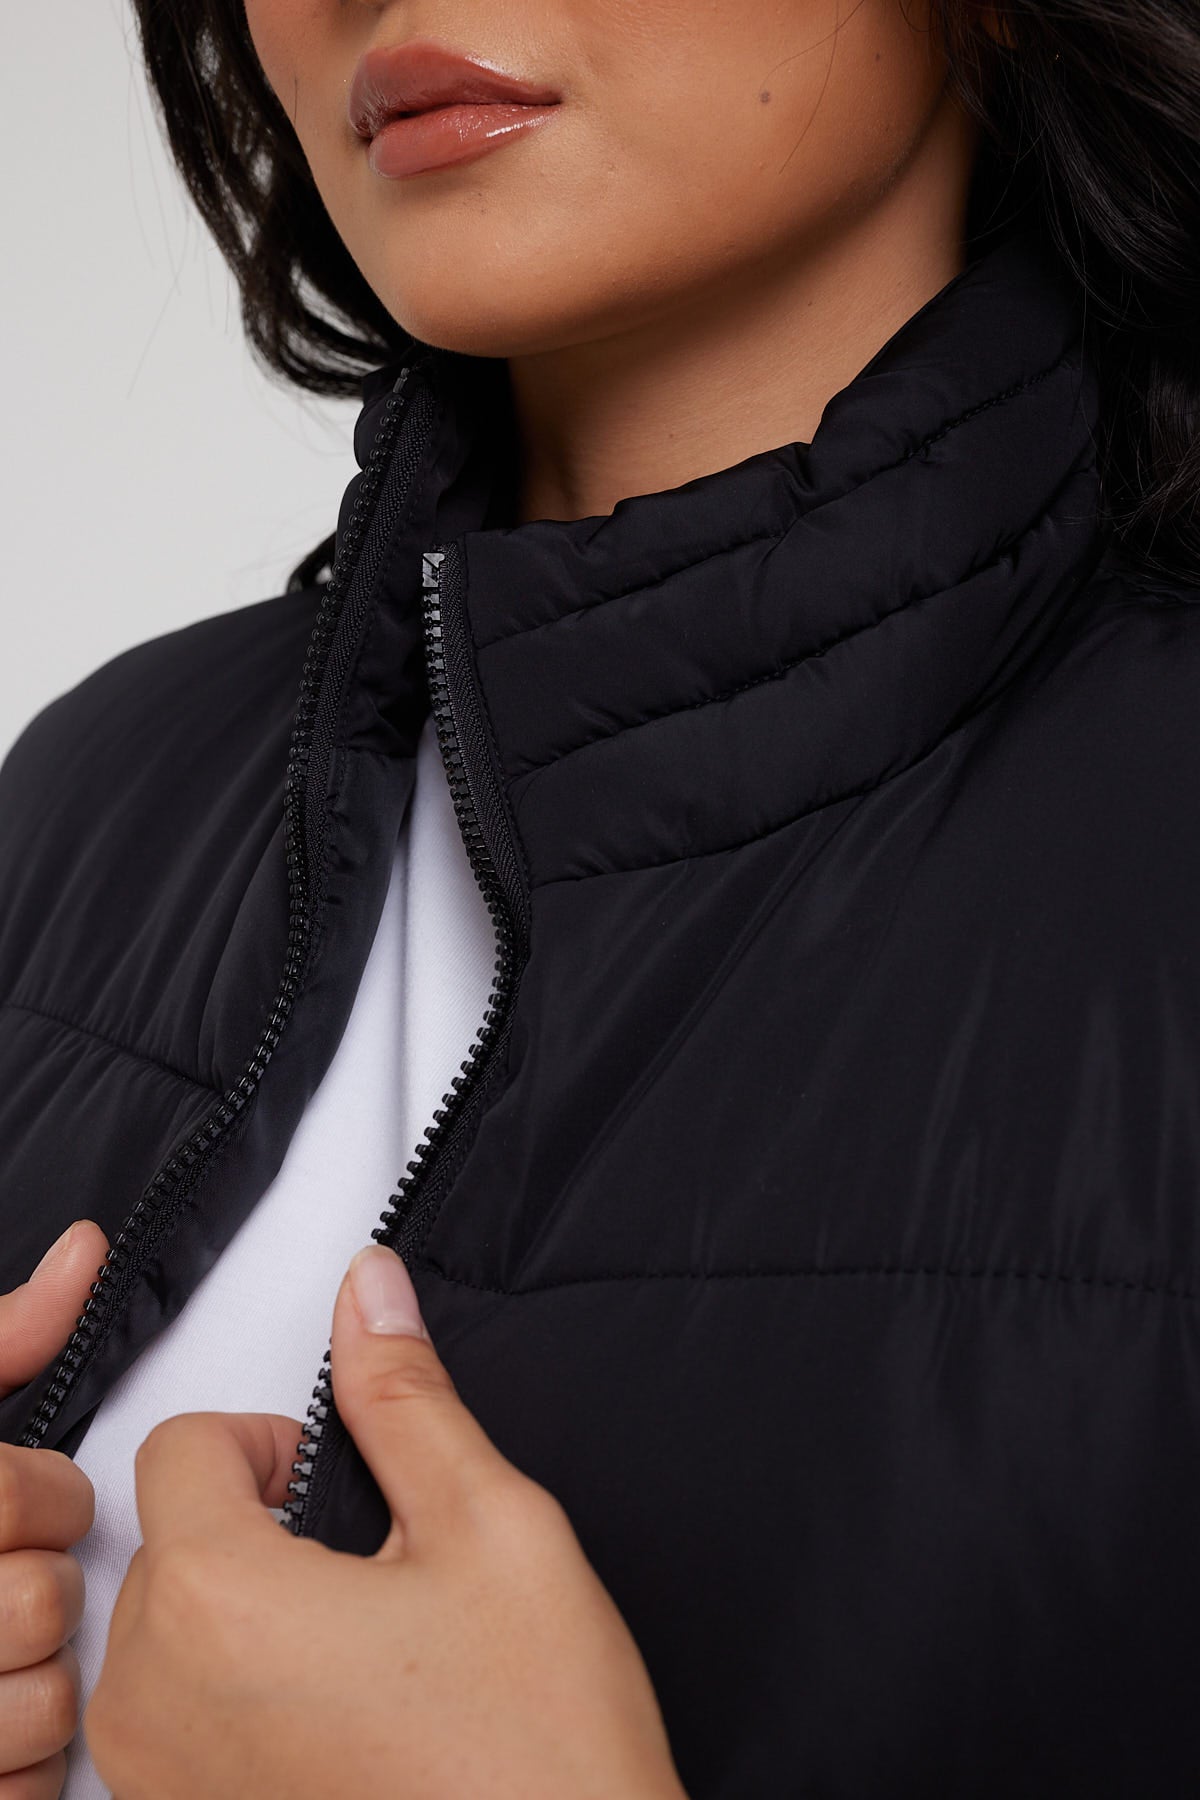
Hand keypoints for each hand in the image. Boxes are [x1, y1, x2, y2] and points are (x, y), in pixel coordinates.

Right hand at [0, 1219, 109, 1797]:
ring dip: (36, 1684)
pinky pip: (20, 1791)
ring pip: (44, 1707)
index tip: (28, 1499)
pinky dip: (20, 1768)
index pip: (25, 1498)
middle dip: (42, 1586)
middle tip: (5, 1578)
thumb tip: (84, 1252)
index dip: (47, 1493)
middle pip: (43, 1604)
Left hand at [87, 1244, 687, 1799]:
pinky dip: (237, 1698)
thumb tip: (369, 1293)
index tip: (332, 1480)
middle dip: (259, 1529)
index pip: (179, 1444)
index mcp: (220, 1607)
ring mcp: (161, 1786)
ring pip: (166, 1629)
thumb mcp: (492, 1529)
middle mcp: (156, 1706)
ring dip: (248, 1614)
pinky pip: (174, 1720)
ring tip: (364, 1657)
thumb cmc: (536, 1756)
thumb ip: (407, 1399)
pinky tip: (340, 1723)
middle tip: (373, 1576)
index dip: (269, 1441)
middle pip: (168, 1537)